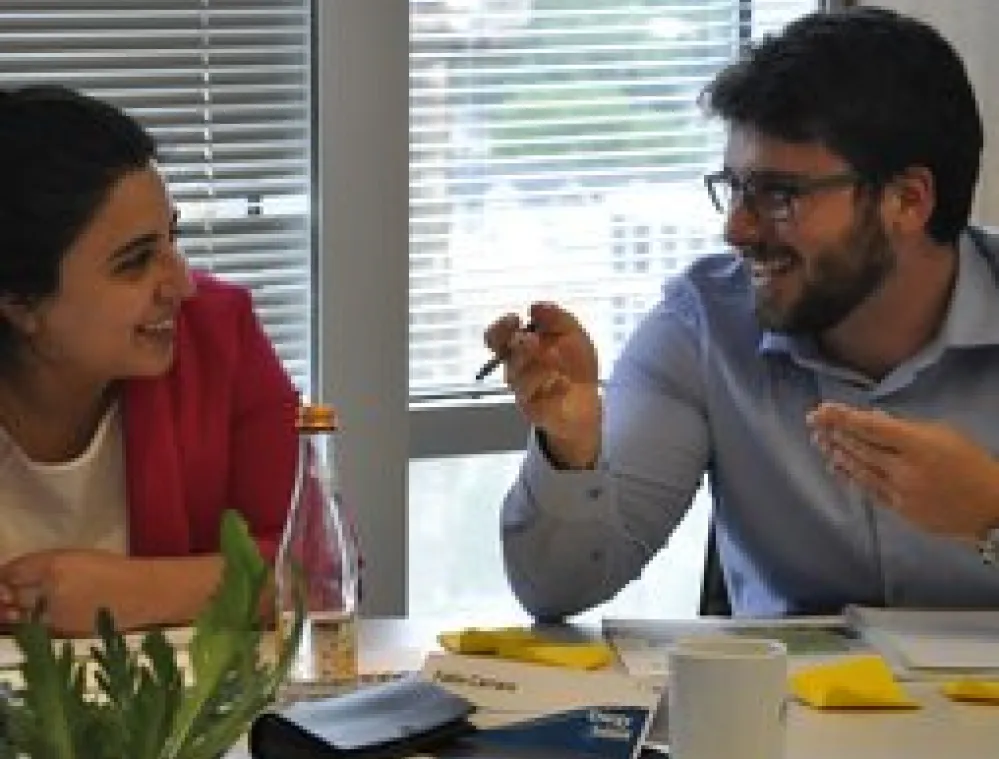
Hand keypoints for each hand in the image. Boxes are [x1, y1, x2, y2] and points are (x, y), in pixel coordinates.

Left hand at [0, 549, 145, 635]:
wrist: (143, 593)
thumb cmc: (114, 570)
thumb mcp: (78, 558)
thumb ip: (45, 566)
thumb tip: (13, 576)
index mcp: (55, 565)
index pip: (13, 572)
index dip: (7, 576)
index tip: (7, 579)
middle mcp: (50, 590)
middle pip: (14, 595)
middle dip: (13, 596)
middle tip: (18, 595)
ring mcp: (56, 615)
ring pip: (25, 616)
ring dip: (25, 612)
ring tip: (44, 606)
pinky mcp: (65, 634)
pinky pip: (42, 629)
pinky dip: (43, 624)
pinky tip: (59, 617)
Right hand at [484, 302, 599, 467]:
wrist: (588, 401)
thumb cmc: (577, 365)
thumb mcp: (574, 334)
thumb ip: (557, 317)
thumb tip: (534, 306)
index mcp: (520, 348)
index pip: (495, 337)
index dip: (500, 328)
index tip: (516, 320)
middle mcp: (515, 368)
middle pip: (505, 354)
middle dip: (522, 346)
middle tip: (535, 341)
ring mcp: (520, 390)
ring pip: (517, 376)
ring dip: (540, 365)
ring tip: (560, 363)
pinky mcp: (529, 409)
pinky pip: (534, 396)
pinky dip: (553, 386)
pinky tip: (565, 384)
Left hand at [807, 402, 998, 539]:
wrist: (991, 509)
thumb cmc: (971, 464)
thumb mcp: (944, 435)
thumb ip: (907, 429)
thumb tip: (874, 420)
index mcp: (918, 444)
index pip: (872, 427)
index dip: (844, 417)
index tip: (823, 409)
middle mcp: (904, 469)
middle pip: (860, 447)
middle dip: (833, 432)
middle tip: (812, 421)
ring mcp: (899, 492)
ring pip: (859, 469)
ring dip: (836, 452)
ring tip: (819, 440)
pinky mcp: (898, 510)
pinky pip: (867, 489)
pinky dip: (849, 476)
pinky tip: (836, 466)